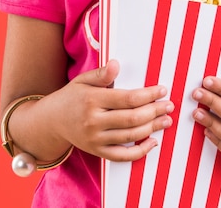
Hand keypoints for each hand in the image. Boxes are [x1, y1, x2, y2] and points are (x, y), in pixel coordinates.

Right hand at [51, 59, 173, 161]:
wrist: (51, 122)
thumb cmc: (71, 97)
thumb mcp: (83, 80)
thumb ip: (102, 74)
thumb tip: (116, 64)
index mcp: (92, 100)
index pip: (128, 98)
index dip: (149, 94)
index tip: (162, 90)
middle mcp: (94, 122)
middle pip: (132, 118)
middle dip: (155, 111)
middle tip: (169, 105)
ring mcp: (95, 139)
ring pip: (130, 137)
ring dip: (152, 128)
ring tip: (166, 120)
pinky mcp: (97, 152)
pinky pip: (122, 156)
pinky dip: (140, 152)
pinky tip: (153, 142)